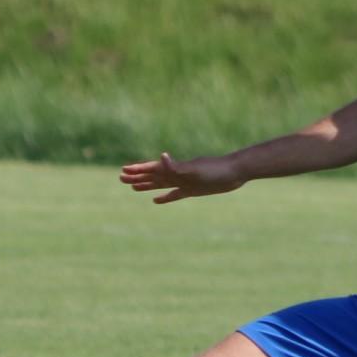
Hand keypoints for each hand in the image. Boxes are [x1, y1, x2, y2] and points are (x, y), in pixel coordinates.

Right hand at [119, 152, 242, 204]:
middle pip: (153, 176)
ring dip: (147, 185)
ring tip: (133, 188)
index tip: (123, 171)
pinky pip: (174, 194)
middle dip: (137, 177)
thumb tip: (161, 156)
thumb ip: (177, 166)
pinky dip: (165, 197)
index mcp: (176, 168)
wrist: (235, 172)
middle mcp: (178, 173)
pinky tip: (156, 200)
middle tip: (121, 179)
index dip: (138, 170)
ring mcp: (185, 182)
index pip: (152, 168)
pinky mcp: (193, 190)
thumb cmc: (216, 169)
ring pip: (161, 184)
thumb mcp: (195, 169)